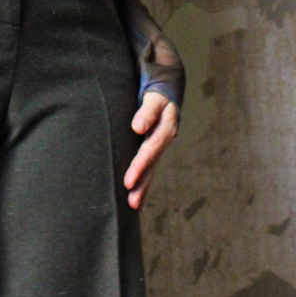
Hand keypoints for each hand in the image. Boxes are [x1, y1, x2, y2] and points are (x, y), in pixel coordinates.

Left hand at [124, 92, 178, 210]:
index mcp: (165, 129)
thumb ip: (147, 112)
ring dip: (144, 188)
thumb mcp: (154, 98)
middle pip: (152, 165)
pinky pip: (151, 168)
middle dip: (142, 183)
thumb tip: (137, 127)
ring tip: (134, 205)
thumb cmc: (157, 93)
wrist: (167, 91)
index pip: (150, 150)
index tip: (128, 181)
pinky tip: (139, 198)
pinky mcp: (155, 148)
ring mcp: (160, 146)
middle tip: (131, 201)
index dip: (139, 166)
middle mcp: (164, 141)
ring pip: (152, 169)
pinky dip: (145, 182)